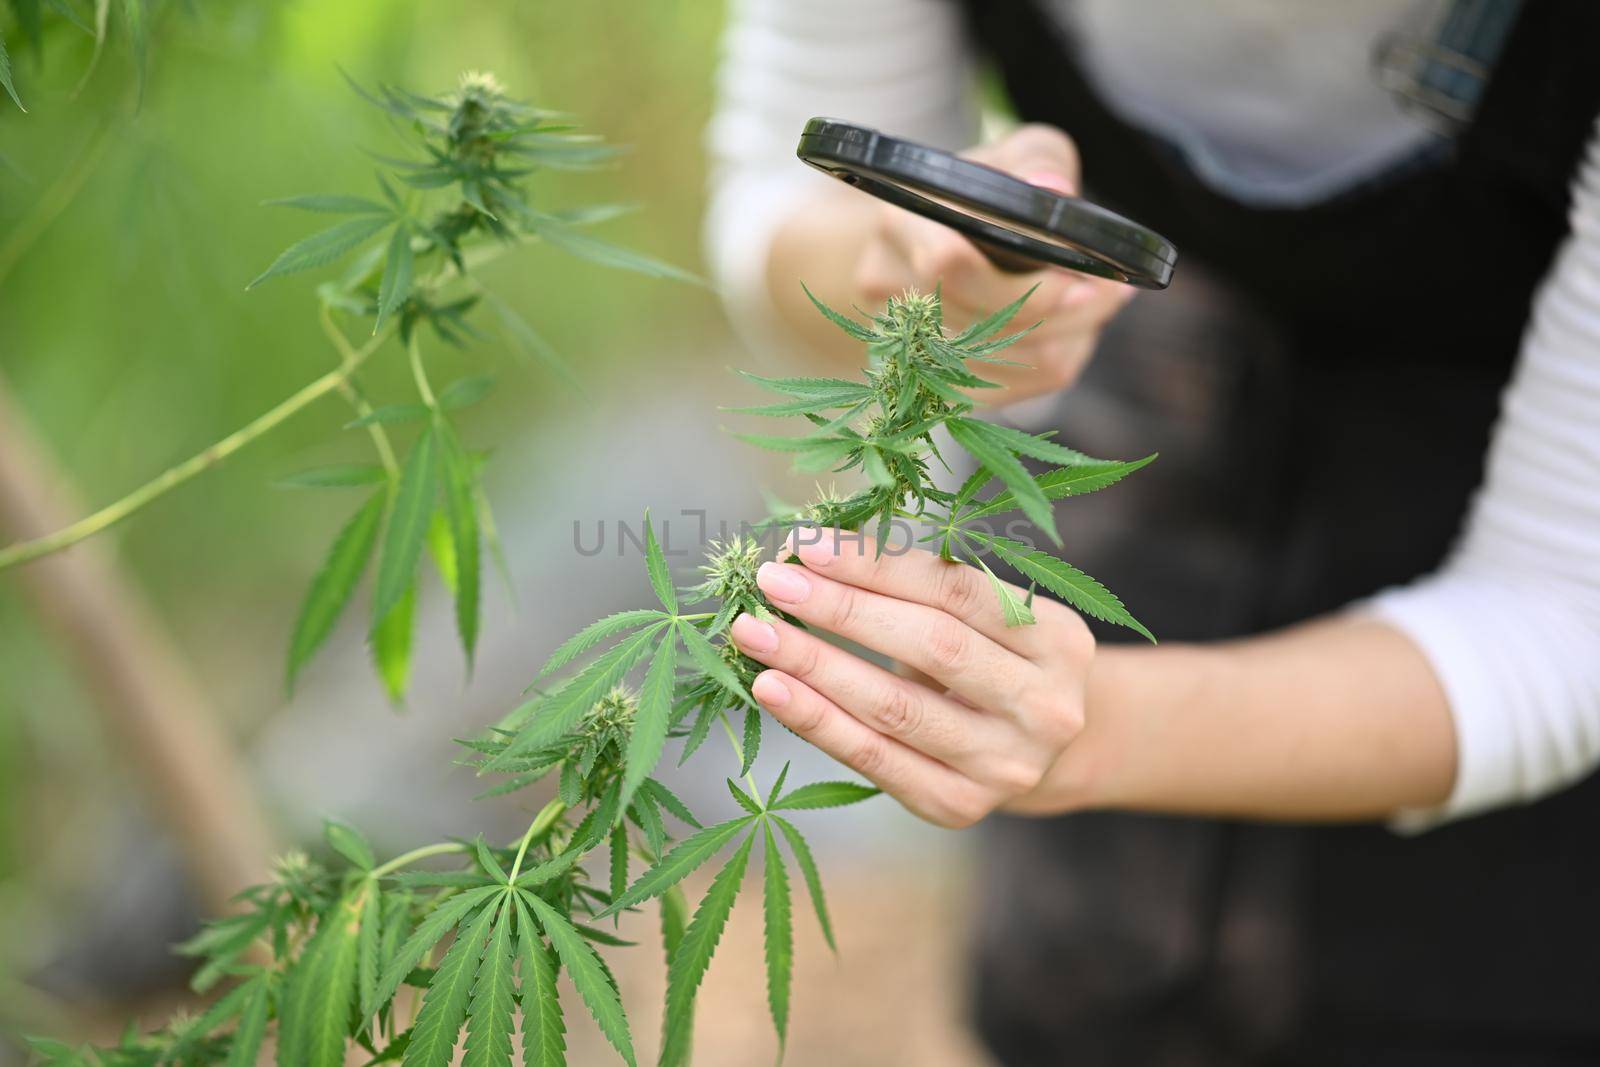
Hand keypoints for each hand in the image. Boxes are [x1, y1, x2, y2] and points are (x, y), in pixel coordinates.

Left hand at [728, 528, 1093, 827]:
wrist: (1040, 755)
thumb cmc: (994, 662)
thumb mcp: (985, 619)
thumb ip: (918, 587)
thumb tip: (809, 554)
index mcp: (1058, 639)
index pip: (958, 591)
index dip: (880, 565)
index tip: (810, 544)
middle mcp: (1043, 706)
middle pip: (930, 646)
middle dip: (842, 609)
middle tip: (771, 582)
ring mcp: (1004, 764)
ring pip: (894, 708)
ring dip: (815, 666)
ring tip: (754, 633)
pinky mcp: (959, 806)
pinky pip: (874, 760)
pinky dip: (816, 721)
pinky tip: (771, 689)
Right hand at [852, 124, 1135, 403]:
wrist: (928, 242)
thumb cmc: (985, 193)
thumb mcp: (1014, 154)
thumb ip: (1037, 162)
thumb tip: (1053, 190)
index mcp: (901, 221)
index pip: (946, 264)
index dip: (1024, 284)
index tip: (1083, 279)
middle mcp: (887, 285)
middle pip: (984, 326)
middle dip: (1063, 315)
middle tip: (1111, 292)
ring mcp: (904, 340)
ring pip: (1004, 364)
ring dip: (1066, 337)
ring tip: (1096, 302)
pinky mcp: (932, 380)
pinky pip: (1009, 391)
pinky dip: (1051, 361)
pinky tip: (1069, 330)